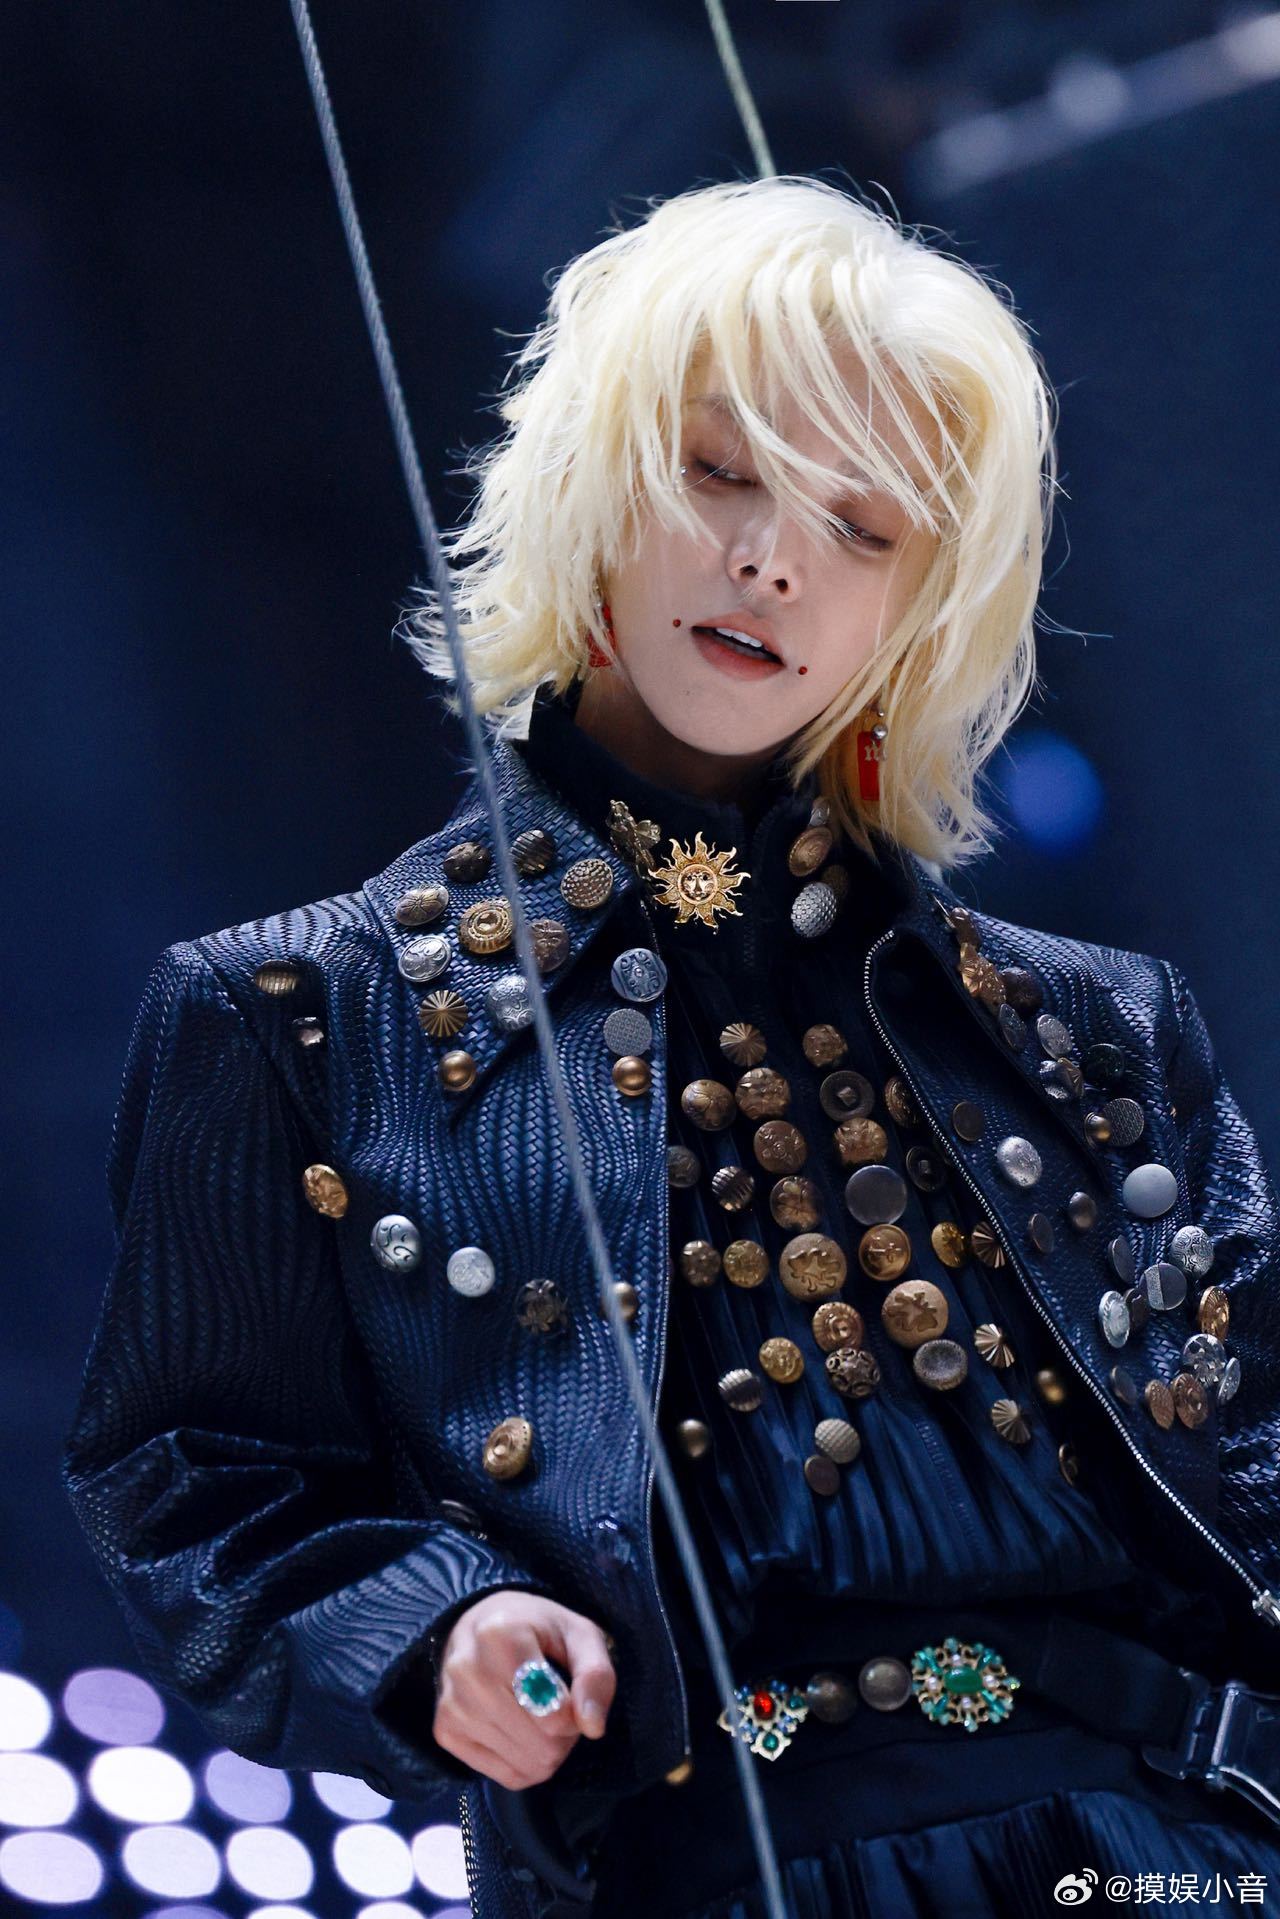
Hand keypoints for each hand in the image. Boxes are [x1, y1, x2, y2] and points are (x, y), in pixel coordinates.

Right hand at [432, 1590, 616, 1788]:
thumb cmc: (536, 1630)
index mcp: (501, 1635)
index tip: (570, 1691)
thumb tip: (593, 1727)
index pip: (554, 1713)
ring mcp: (452, 1704)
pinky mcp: (445, 1731)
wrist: (478, 1624)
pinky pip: (505, 1777)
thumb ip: (596, 1674)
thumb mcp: (579, 1633)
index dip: (576, 1712)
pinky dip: (526, 1764)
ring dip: (546, 1750)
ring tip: (539, 1716)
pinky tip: (520, 1732)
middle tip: (557, 1705)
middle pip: (542, 1745)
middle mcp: (468, 1670)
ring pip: (526, 1766)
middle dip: (564, 1735)